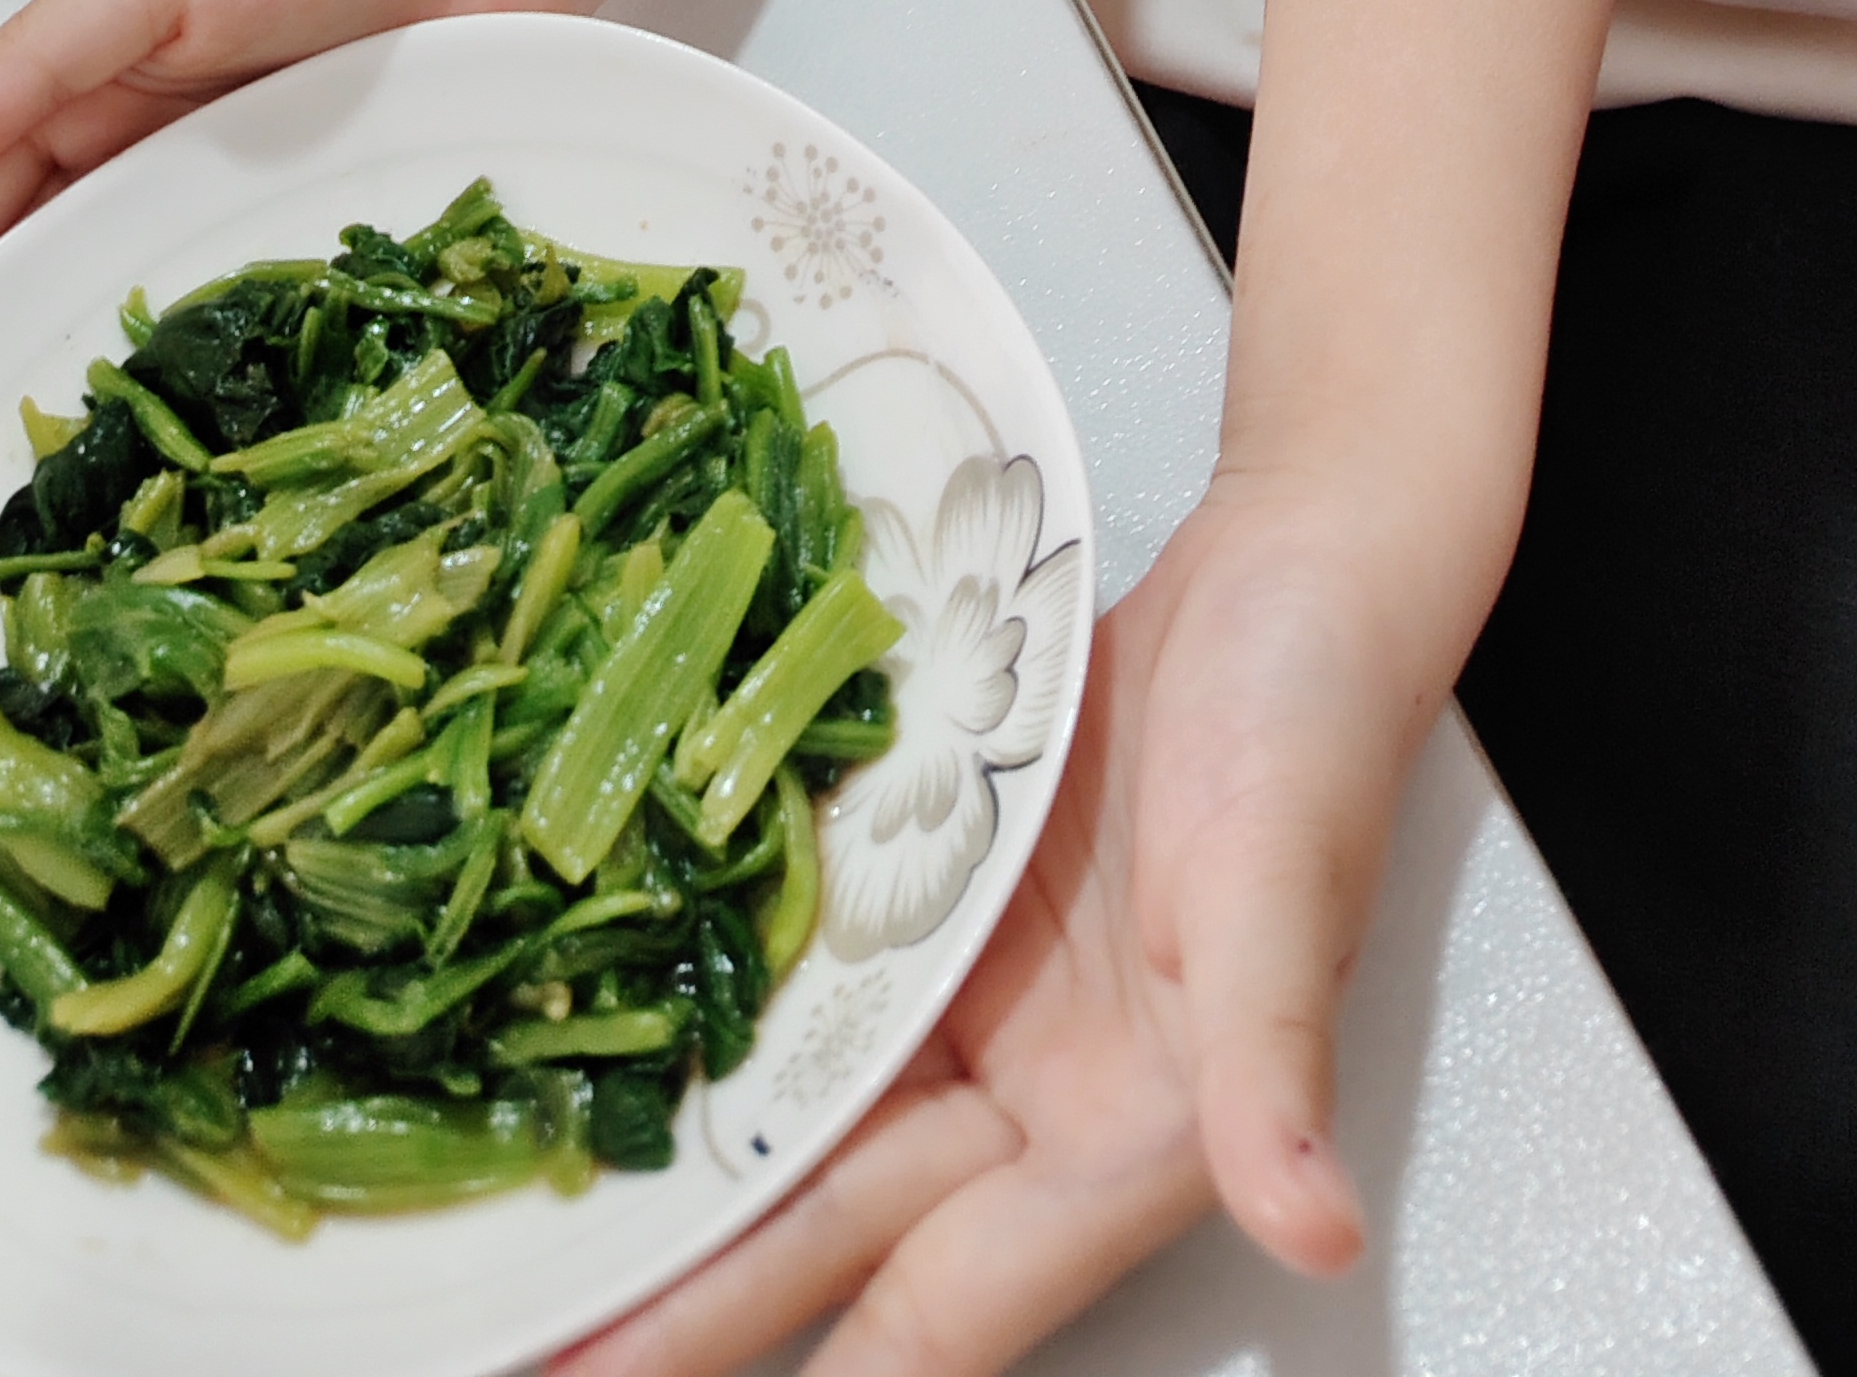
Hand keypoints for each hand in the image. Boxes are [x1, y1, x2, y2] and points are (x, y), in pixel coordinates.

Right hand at [0, 0, 605, 447]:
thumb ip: (51, 53)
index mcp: (86, 104)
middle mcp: (148, 181)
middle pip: (17, 303)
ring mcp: (241, 231)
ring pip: (126, 347)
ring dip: (59, 434)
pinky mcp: (335, 262)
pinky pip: (258, 354)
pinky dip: (209, 428)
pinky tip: (172, 514)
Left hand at [559, 476, 1456, 1376]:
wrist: (1296, 557)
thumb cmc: (1319, 719)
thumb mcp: (1289, 884)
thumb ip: (1274, 1062)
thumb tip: (1314, 1225)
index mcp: (1118, 1138)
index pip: (934, 1311)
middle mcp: (1026, 1091)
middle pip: (826, 1226)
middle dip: (685, 1302)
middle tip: (537, 1349)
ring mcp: (969, 994)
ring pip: (798, 1115)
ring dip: (685, 1174)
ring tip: (542, 1230)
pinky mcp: (934, 893)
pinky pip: (805, 979)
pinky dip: (716, 1020)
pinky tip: (613, 1030)